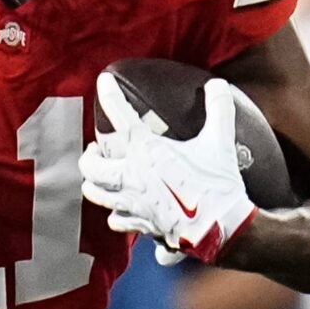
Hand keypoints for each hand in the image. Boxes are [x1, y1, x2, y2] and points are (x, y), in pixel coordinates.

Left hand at [80, 72, 258, 264]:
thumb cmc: (218, 184)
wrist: (220, 228)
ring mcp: (131, 203)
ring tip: (99, 177)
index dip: (108, 94)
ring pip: (94, 193)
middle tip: (96, 148)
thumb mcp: (220, 141)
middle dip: (89, 154)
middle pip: (90, 164)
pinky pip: (114, 219)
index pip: (120, 115)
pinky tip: (121, 209)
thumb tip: (217, 84)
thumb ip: (218, 108)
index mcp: (147, 151)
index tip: (102, 81)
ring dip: (93, 183)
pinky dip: (114, 213)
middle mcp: (131, 176)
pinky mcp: (139, 223)